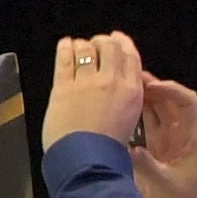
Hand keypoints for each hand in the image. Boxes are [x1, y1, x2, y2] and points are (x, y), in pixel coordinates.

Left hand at [42, 32, 150, 149]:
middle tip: (95, 43)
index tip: (117, 38)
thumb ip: (125, 97)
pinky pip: (65, 59)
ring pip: (86, 49)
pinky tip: (64, 45)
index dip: (123, 42)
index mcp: (132, 90)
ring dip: (82, 45)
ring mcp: (87, 82)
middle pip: (109, 47)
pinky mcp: (64, 87)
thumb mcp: (130, 119)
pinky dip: (65, 48)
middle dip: (102, 41)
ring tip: (78, 46)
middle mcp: (112, 81)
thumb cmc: (107, 148)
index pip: (130, 56)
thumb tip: (118, 83)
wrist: (88, 159)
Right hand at [131, 70, 196, 197]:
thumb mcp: (164, 185)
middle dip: (152, 86)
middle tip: (129, 78)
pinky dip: (137, 109)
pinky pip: (148, 118)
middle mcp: (182, 131)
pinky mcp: (157, 142)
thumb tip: (131, 149)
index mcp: (191, 137)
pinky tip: (120, 104)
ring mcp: (169, 135)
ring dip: (143, 94)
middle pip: (170, 99)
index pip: (188, 103)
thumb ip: (149, 167)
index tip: (150, 87)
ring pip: (158, 106)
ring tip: (121, 85)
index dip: (171, 90)